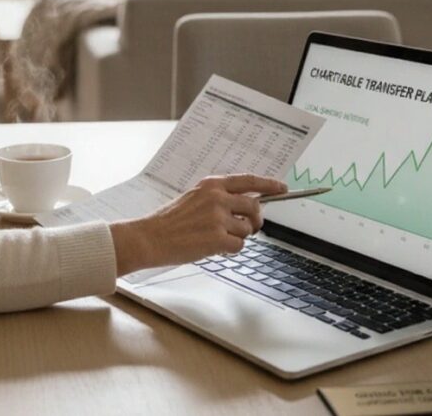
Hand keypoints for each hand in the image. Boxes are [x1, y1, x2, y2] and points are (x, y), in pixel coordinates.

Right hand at [109, 174, 287, 276]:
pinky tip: (212, 247)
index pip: (249, 181)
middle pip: (255, 207)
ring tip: (215, 238)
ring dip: (237, 237)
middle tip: (249, 228)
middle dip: (255, 221)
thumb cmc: (170, 221)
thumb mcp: (195, 198)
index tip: (282, 188)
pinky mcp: (217, 238)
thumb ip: (219, 198)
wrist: (150, 237)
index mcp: (212, 185)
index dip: (269, 184)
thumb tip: (248, 205)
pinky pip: (238, 246)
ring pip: (247, 230)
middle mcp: (217, 198)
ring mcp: (218, 218)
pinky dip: (229, 250)